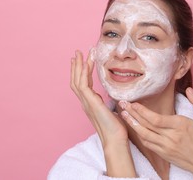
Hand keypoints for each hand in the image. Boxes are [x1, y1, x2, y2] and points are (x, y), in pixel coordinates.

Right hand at [70, 50, 135, 176]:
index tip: (81, 61)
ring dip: (78, 66)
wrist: (115, 139)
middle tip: (76, 52)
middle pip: (75, 80)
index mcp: (90, 103)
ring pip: (77, 80)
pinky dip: (83, 73)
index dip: (80, 72)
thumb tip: (115, 98)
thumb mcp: (112, 111)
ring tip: (79, 53)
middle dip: (76, 65)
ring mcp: (86, 102)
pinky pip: (83, 85)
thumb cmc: (116, 128)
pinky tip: (86, 63)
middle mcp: (85, 102)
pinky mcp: (91, 103)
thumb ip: (110, 103)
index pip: (82, 84)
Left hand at [120, 88, 192, 179]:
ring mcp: (166, 147)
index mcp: (180, 126)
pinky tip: (133, 127)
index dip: (142, 111)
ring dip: (132, 124)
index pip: (156, 119)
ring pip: (144, 135)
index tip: (133, 103)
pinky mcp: (163, 153)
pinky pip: (147, 143)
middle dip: (132, 113)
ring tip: (123, 114)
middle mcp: (171, 137)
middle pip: (146, 125)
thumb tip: (189, 90)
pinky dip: (139, 134)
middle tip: (122, 104)